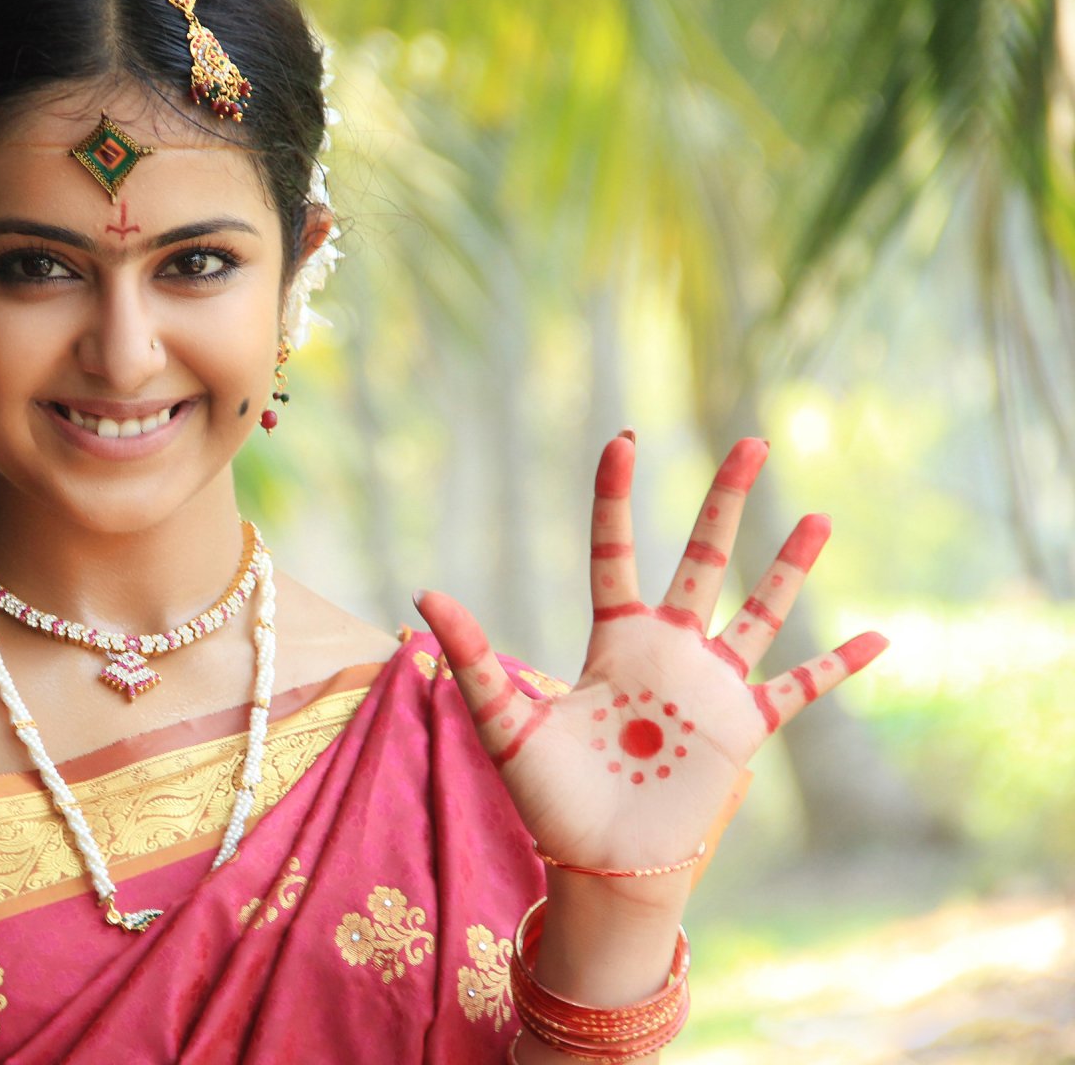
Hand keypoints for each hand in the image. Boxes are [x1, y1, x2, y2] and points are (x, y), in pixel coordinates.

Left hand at [415, 434, 886, 874]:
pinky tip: (878, 639)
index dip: (618, 497)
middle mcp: (668, 652)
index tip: (624, 439)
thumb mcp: (505, 723)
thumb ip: (472, 658)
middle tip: (750, 440)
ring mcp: (711, 688)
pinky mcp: (745, 730)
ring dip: (791, 566)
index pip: (616, 552)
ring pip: (760, 610)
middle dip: (726, 501)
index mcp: (612, 641)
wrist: (601, 863)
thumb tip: (424, 592)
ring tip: (819, 515)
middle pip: (702, 559)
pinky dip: (838, 666)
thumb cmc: (550, 798)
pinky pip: (800, 689)